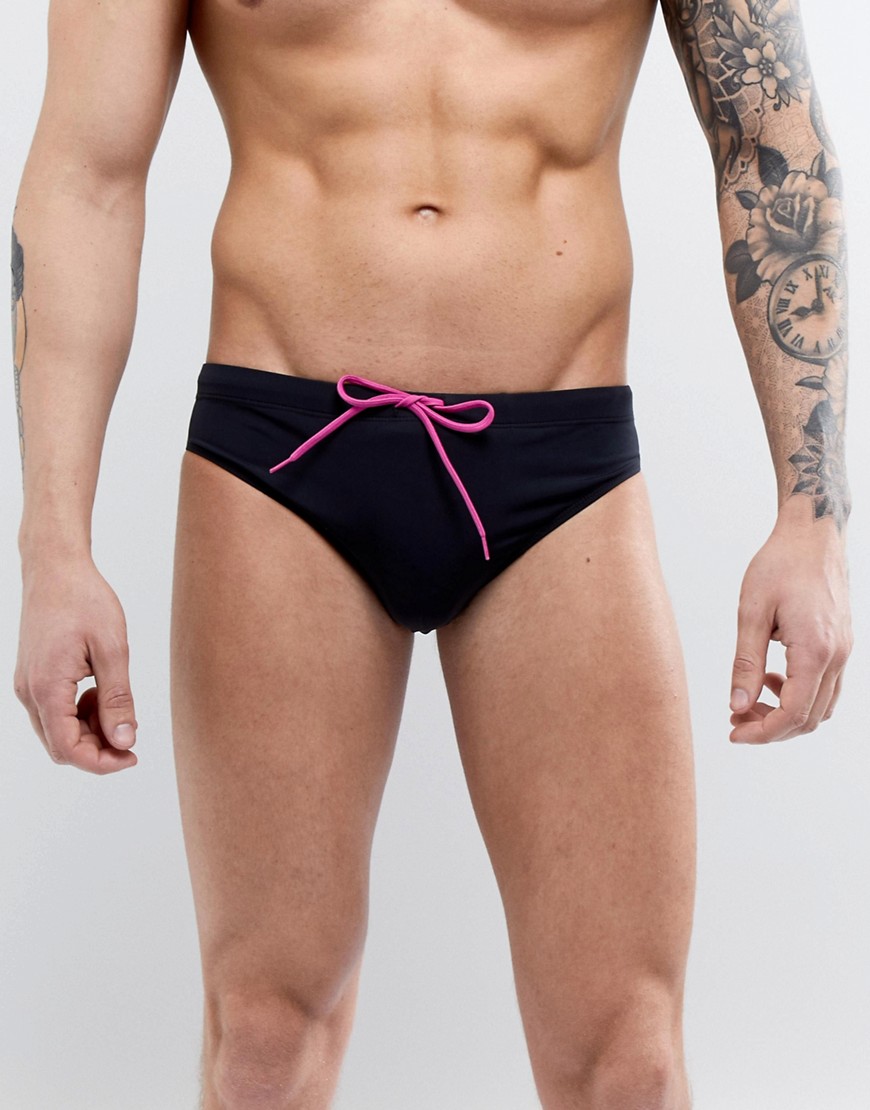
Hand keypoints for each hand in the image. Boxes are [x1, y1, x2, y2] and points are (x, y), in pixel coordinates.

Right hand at [13, 557, 138, 773]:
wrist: (56, 568)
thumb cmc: (84, 600)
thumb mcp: (113, 649)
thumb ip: (118, 699)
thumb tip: (124, 741)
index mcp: (47, 688)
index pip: (68, 750)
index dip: (102, 763)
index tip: (132, 756)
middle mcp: (29, 692)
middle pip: (60, 746)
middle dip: (97, 750)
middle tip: (131, 733)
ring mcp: (28, 685)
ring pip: (57, 731)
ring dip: (90, 730)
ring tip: (118, 705)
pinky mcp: (33, 676)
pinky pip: (54, 711)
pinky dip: (80, 714)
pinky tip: (101, 693)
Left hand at [729, 520, 851, 742]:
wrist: (812, 535)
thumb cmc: (779, 565)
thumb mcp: (751, 613)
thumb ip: (745, 663)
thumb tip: (738, 705)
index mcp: (815, 651)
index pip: (793, 713)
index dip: (763, 732)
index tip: (734, 732)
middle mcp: (836, 656)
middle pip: (809, 719)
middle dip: (771, 727)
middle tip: (736, 718)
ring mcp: (844, 652)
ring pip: (821, 707)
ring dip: (786, 714)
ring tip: (749, 700)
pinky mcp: (841, 645)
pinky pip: (826, 687)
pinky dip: (800, 695)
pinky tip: (772, 679)